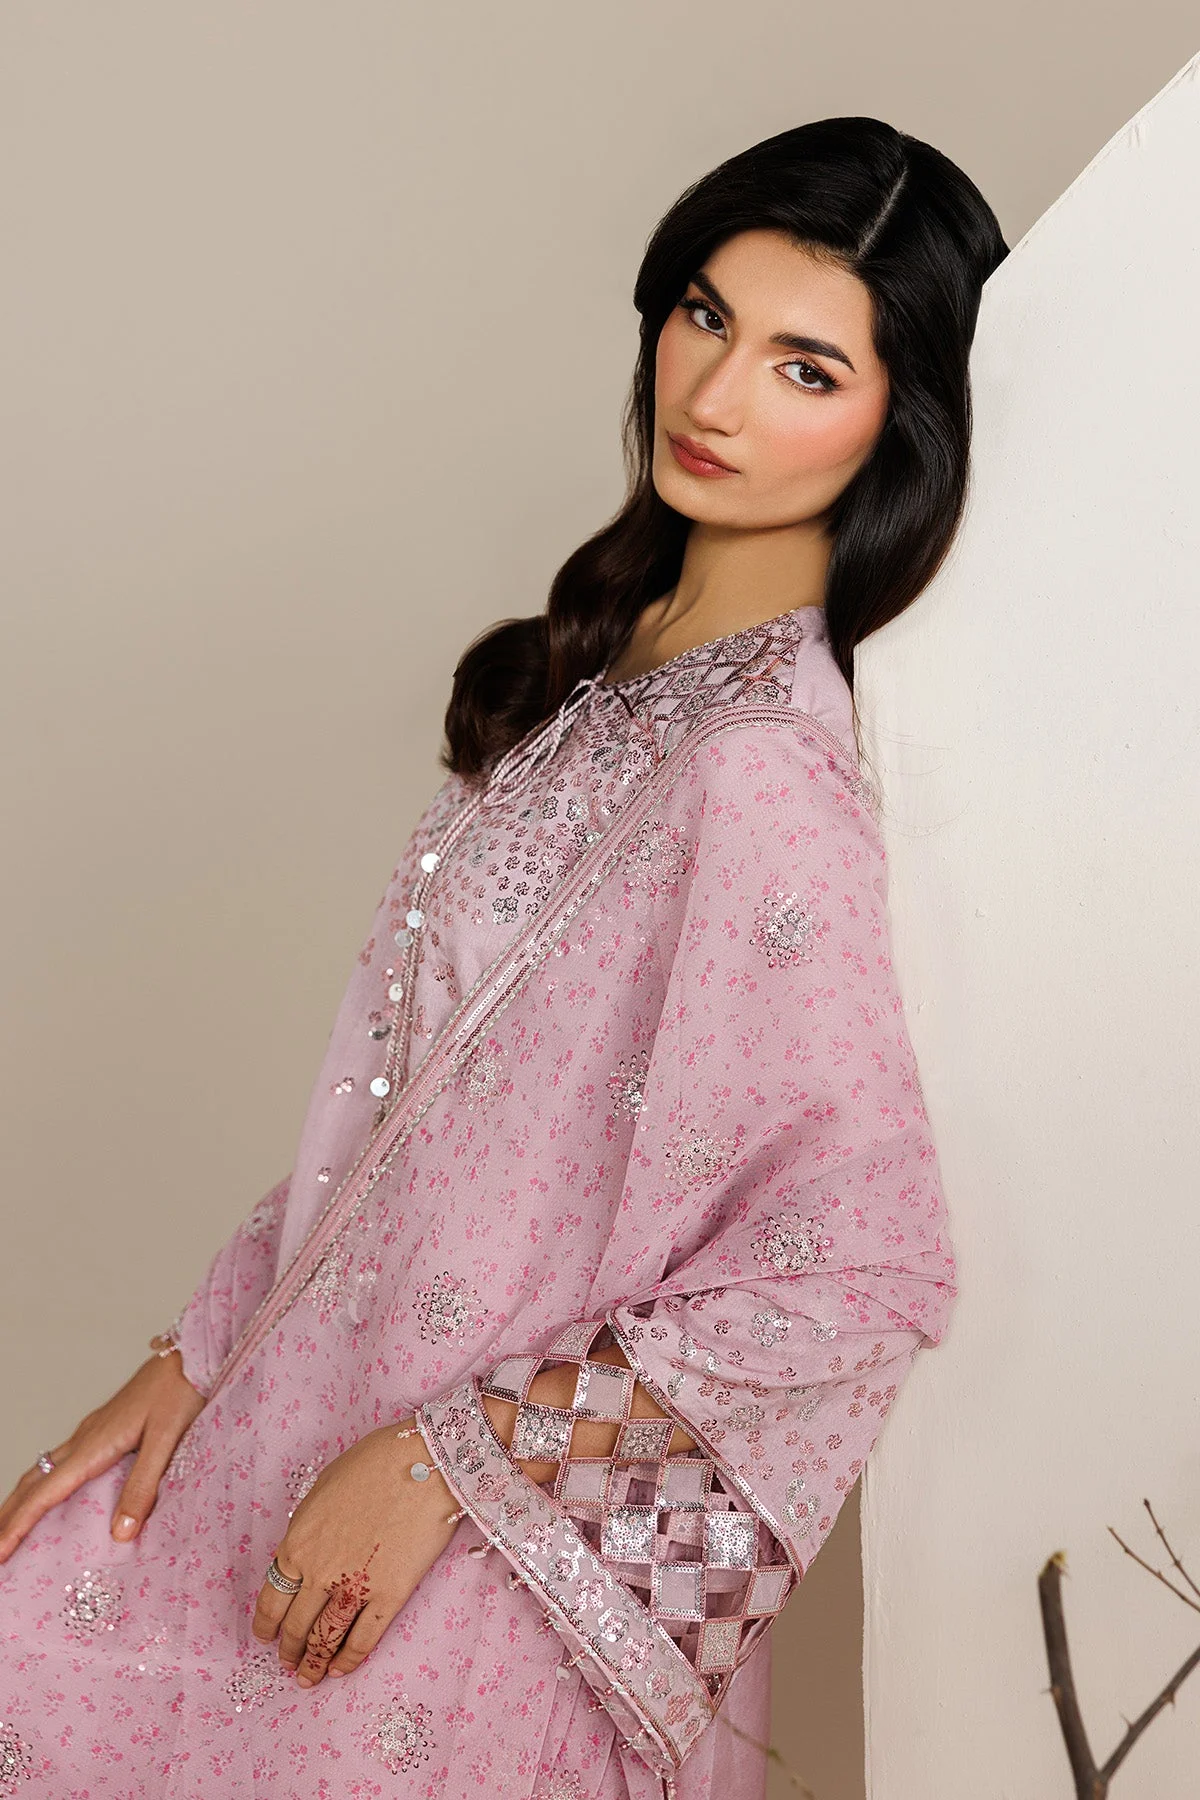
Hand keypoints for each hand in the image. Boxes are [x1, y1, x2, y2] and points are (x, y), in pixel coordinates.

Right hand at [0, 1351, 205, 1563]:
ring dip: (19, 1501)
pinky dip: (40, 1485)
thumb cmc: (182, 1391)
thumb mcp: (167, 1440)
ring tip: (6, 1528)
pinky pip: (59, 1462)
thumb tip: (120, 1534)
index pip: (45, 1494)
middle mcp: (85, 1438)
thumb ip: (143, 1486)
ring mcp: (91, 1432)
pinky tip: (48, 1495)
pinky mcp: (102, 1428)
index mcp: (94, 1444)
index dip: (18, 1526)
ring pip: (42, 1470)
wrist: (193, 1355)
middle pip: (32, 1483)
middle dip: (7, 1517)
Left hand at [251, 1419, 460, 1687]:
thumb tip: (305, 1552)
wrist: (423, 1463)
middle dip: (290, 1650)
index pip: (272, 1598)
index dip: (267, 1624)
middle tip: (288, 1663)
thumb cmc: (373, 1463)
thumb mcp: (323, 1491)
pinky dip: (349, 1659)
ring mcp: (354, 1587)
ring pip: (326, 1638)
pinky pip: (364, 1638)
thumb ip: (308, 1529)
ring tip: (309, 1678)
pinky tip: (341, 1669)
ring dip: (314, 1663)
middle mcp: (319, 1573)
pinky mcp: (390, 1596)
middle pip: (297, 1625)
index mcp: (298, 1543)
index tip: (267, 1637)